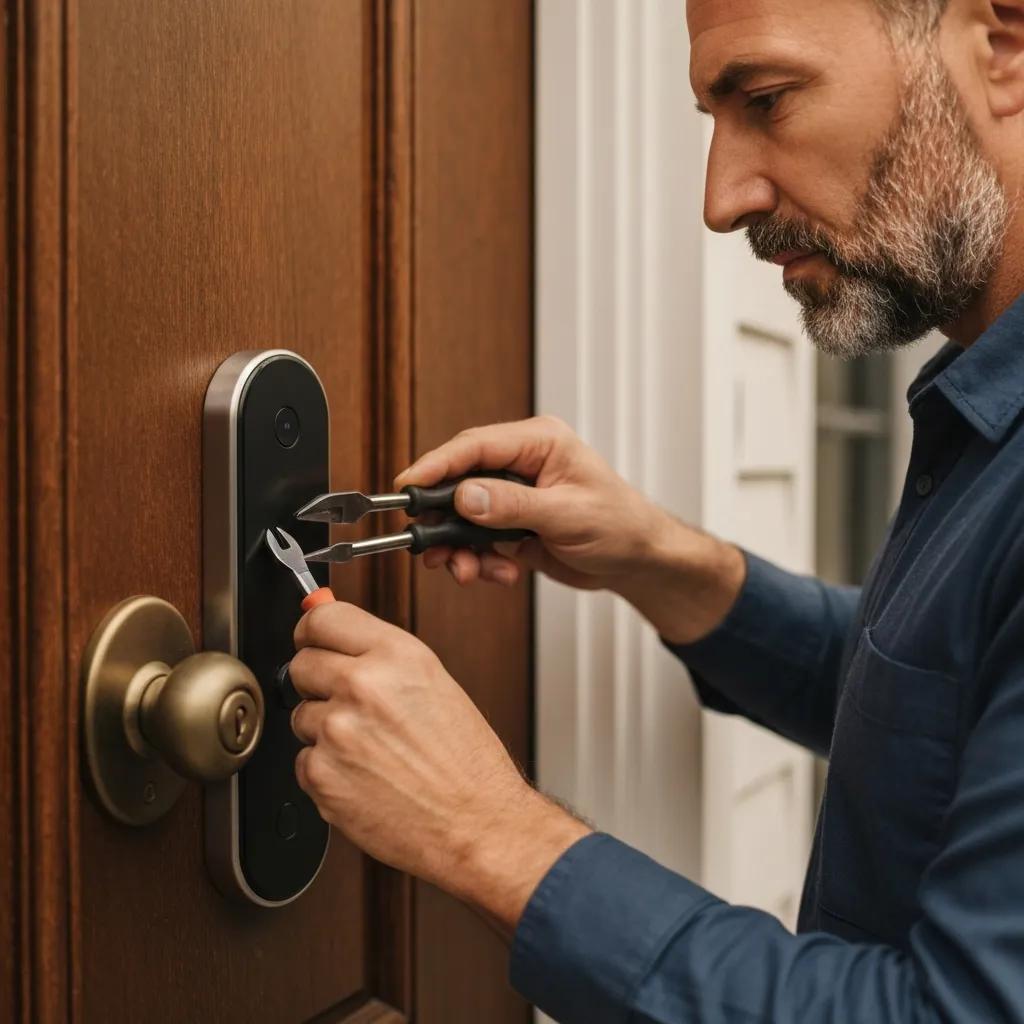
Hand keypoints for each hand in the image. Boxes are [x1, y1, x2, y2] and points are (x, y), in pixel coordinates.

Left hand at [289, 602, 591, 931]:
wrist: (477, 824)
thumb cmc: (466, 761)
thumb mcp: (433, 684)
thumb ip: (380, 655)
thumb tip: (333, 632)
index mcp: (396, 655)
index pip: (322, 618)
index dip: (312, 631)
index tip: (311, 640)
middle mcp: (363, 685)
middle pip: (301, 664)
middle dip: (318, 682)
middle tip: (351, 705)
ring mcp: (337, 731)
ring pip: (301, 716)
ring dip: (325, 730)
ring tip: (372, 749)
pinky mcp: (321, 774)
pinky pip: (303, 761)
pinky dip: (326, 770)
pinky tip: (365, 777)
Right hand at [395, 415, 670, 590]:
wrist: (638, 561)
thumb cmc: (621, 525)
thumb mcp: (568, 515)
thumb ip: (513, 505)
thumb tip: (465, 495)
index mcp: (539, 443)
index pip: (475, 446)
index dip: (436, 465)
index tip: (407, 486)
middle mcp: (522, 464)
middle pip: (460, 480)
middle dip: (443, 517)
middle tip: (430, 545)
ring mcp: (514, 495)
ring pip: (463, 516)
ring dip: (460, 547)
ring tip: (469, 570)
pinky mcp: (511, 524)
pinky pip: (478, 540)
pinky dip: (479, 560)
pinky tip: (499, 573)